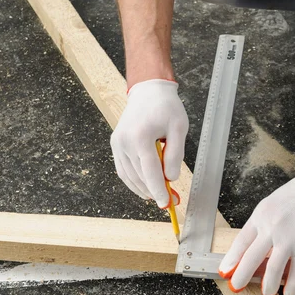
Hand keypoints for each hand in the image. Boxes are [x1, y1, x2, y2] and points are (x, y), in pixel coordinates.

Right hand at [111, 79, 188, 207]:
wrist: (148, 91)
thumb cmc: (166, 107)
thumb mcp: (179, 128)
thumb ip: (175, 154)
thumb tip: (170, 178)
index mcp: (140, 136)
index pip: (149, 172)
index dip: (158, 190)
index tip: (166, 203)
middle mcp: (124, 142)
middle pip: (139, 176)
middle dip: (154, 191)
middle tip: (169, 201)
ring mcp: (117, 144)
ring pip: (130, 176)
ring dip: (143, 189)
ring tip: (158, 195)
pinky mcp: (115, 144)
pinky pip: (123, 170)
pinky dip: (133, 182)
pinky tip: (145, 188)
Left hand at [218, 169, 294, 294]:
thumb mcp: (274, 203)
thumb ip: (265, 223)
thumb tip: (258, 245)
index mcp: (261, 215)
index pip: (241, 241)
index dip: (232, 259)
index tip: (225, 270)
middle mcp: (271, 226)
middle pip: (250, 257)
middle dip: (241, 276)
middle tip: (237, 287)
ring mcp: (288, 236)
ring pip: (272, 268)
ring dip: (268, 284)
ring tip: (267, 292)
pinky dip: (292, 284)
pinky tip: (289, 292)